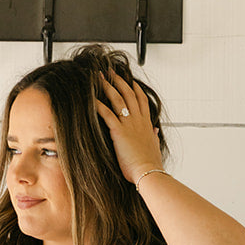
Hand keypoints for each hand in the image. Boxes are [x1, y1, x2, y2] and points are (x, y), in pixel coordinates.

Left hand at [94, 69, 163, 185]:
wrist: (148, 172)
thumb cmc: (149, 163)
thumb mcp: (154, 146)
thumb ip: (152, 135)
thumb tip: (154, 130)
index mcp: (146, 123)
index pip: (141, 100)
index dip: (135, 88)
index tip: (129, 80)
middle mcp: (138, 120)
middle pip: (129, 94)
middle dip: (119, 81)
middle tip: (111, 72)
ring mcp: (129, 124)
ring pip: (118, 99)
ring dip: (108, 86)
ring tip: (99, 78)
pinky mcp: (119, 131)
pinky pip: (107, 113)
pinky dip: (98, 104)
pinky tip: (91, 98)